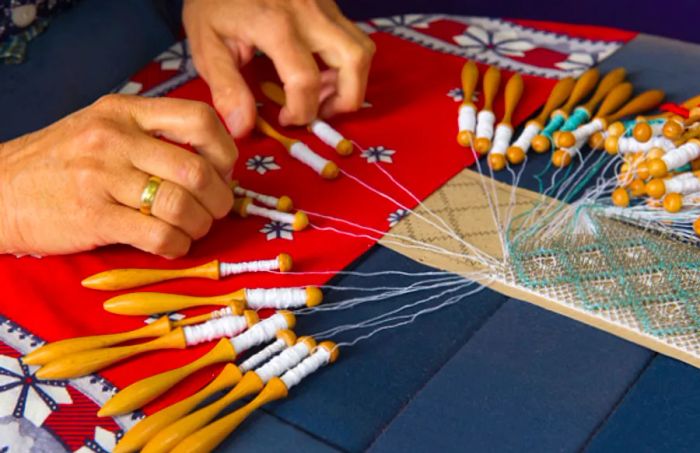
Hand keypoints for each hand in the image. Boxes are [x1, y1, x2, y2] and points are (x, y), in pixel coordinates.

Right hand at [0, 94, 235, 257]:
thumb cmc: (59, 162)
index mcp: (124, 111)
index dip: (225, 150)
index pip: (198, 119)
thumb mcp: (102, 128)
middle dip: (219, 198)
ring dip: (200, 225)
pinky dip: (177, 245)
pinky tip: (173, 245)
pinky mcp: (94, 218)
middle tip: (215, 210)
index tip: (223, 171)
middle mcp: (115, 139)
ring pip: (181, 205)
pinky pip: (158, 235)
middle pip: (197, 170)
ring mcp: (102, 178)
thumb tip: (213, 161)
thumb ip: (152, 135)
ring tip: (193, 229)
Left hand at [183, 0, 375, 137]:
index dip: (300, 111)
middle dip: (346, 98)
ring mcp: (323, 4)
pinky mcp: (328, 3)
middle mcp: (308, 13)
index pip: (306, 81)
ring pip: (362, 48)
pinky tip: (320, 71)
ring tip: (321, 93)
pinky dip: (345, 63)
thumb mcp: (205, 45)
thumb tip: (243, 128)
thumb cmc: (212, 2)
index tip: (285, 119)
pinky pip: (352, 37)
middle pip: (354, 60)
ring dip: (351, 80)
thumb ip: (226, 88)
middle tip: (320, 112)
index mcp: (275, 26)